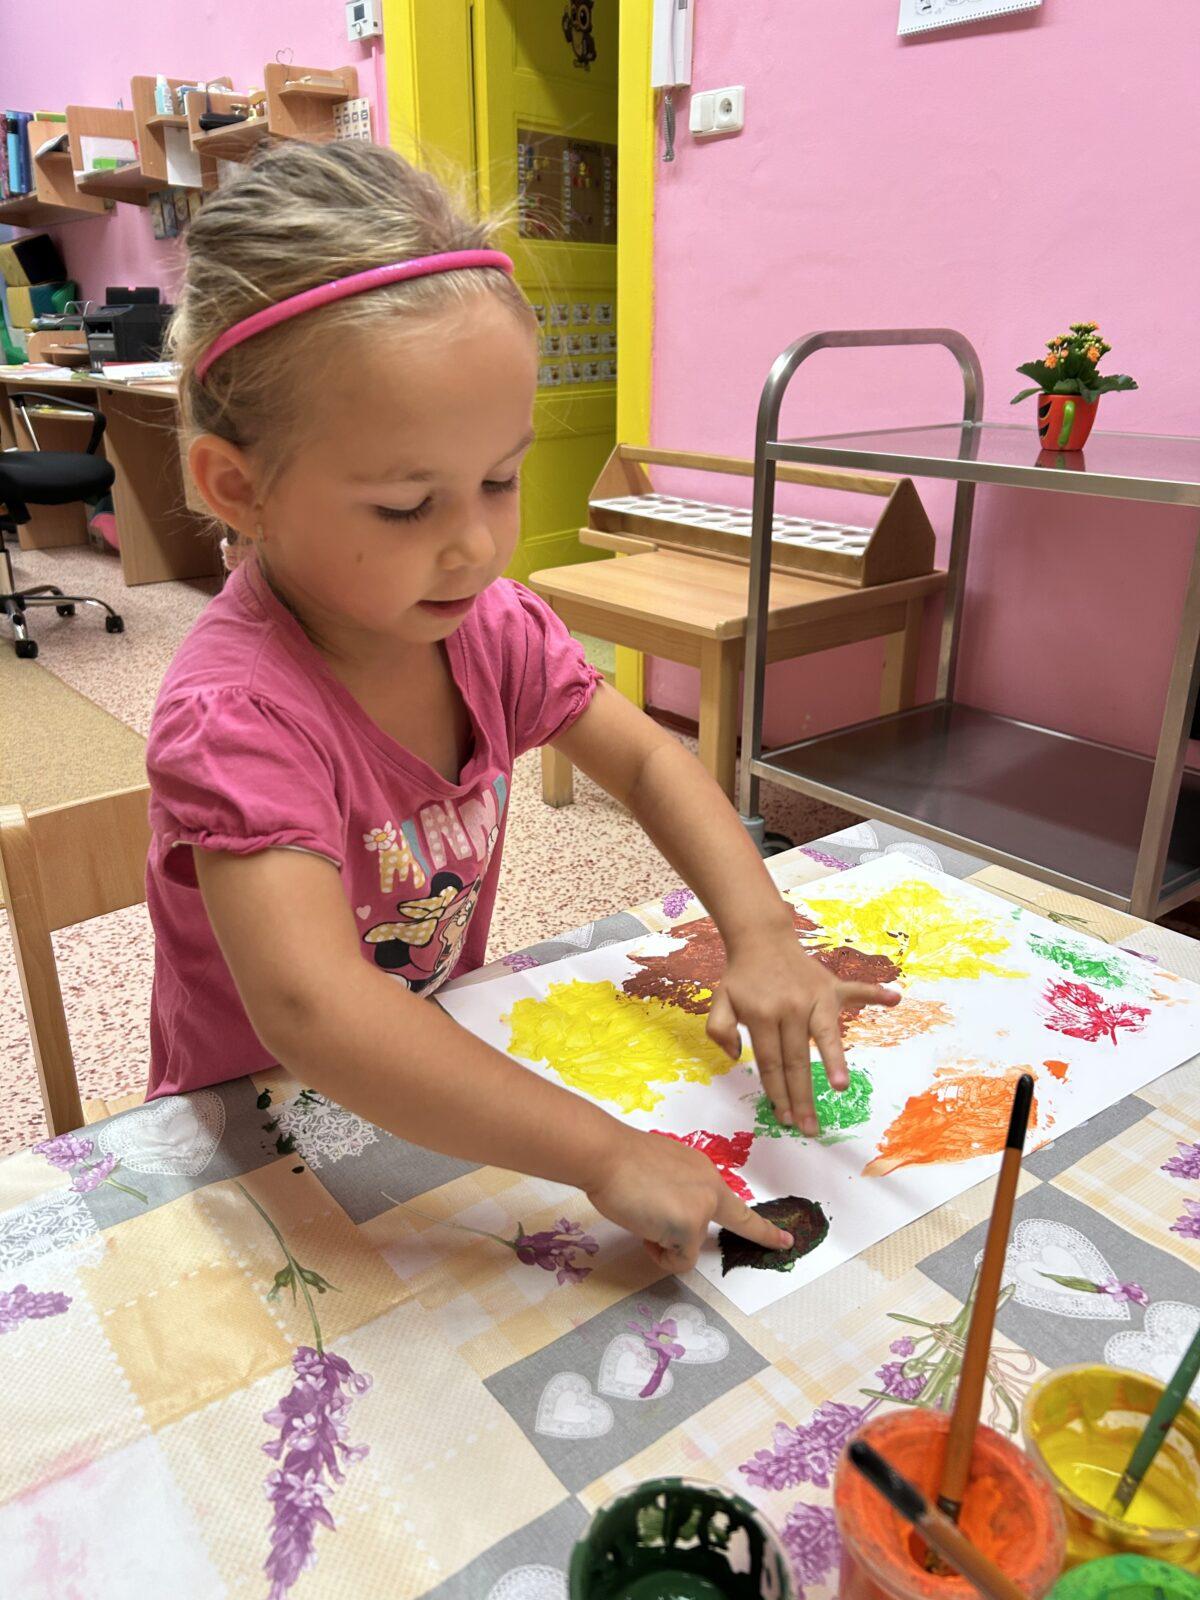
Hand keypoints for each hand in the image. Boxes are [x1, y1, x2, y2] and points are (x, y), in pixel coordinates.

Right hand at [586, 1127, 790, 1273]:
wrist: (606, 1154)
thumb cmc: (618, 1161)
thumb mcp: (658, 1173)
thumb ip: (675, 1192)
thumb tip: (669, 1215)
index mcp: (702, 1171)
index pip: (738, 1205)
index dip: (763, 1228)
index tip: (787, 1240)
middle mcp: (709, 1188)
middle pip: (714, 1229)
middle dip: (684, 1237)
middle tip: (675, 1225)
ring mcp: (702, 1207)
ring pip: (687, 1248)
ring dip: (662, 1242)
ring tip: (640, 1215)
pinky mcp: (690, 1225)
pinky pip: (678, 1260)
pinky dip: (660, 1255)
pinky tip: (644, 1230)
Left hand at [707, 924, 899, 1136]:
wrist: (761, 939)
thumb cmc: (742, 978)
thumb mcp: (719, 1001)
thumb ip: (719, 1029)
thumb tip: (735, 1056)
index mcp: (762, 1015)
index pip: (770, 1063)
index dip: (777, 1093)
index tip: (784, 1119)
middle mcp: (791, 1008)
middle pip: (797, 1061)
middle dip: (802, 1097)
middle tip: (809, 1128)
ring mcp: (814, 997)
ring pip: (827, 1037)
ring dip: (834, 1063)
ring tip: (840, 1087)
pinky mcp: (831, 987)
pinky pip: (856, 991)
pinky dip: (875, 993)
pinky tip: (895, 998)